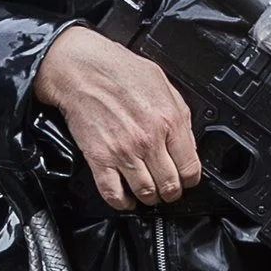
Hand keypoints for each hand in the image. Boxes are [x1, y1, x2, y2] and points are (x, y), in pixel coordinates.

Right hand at [33, 22, 201, 211]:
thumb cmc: (117, 69)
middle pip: (170, 185)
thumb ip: (179, 114)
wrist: (80, 68)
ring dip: (149, 198)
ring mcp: (123, 152)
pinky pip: (113, 193)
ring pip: (145, 193)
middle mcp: (148, 140)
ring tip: (148, 194)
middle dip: (171, 192)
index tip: (186, 180)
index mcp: (169, 120)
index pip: (190, 167)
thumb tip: (188, 141)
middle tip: (168, 190)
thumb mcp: (162, 84)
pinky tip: (125, 200)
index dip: (190, 179)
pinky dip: (122, 203)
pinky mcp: (99, 158)